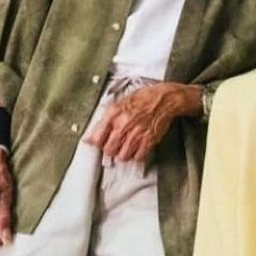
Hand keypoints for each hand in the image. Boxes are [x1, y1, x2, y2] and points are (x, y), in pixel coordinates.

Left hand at [85, 82, 200, 163]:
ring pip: (122, 156)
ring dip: (122, 154)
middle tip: (114, 144)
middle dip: (110, 149)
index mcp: (114, 114)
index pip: (97, 137)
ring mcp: (136, 134)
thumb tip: (91, 136)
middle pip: (109, 149)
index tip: (97, 144)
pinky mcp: (148, 140)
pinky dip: (136, 155)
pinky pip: (138, 157)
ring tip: (125, 147)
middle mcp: (124, 124)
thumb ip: (104, 120)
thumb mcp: (119, 103)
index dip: (96, 143)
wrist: (164, 99)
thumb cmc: (143, 99)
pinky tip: (136, 148)